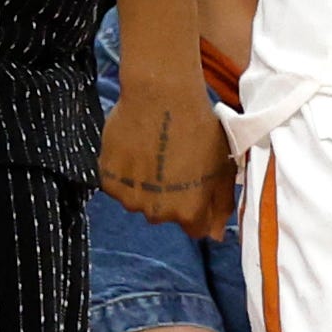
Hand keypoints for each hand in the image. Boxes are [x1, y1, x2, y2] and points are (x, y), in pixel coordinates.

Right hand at [102, 71, 234, 234]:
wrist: (161, 95)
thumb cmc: (199, 127)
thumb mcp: (223, 166)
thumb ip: (221, 204)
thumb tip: (216, 236)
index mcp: (188, 211)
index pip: (195, 228)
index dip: (197, 206)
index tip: (194, 184)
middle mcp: (157, 213)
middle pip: (164, 215)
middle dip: (170, 198)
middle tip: (172, 164)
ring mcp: (130, 198)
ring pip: (139, 202)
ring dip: (145, 187)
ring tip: (153, 154)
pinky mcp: (108, 181)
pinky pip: (118, 186)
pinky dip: (125, 174)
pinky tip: (135, 150)